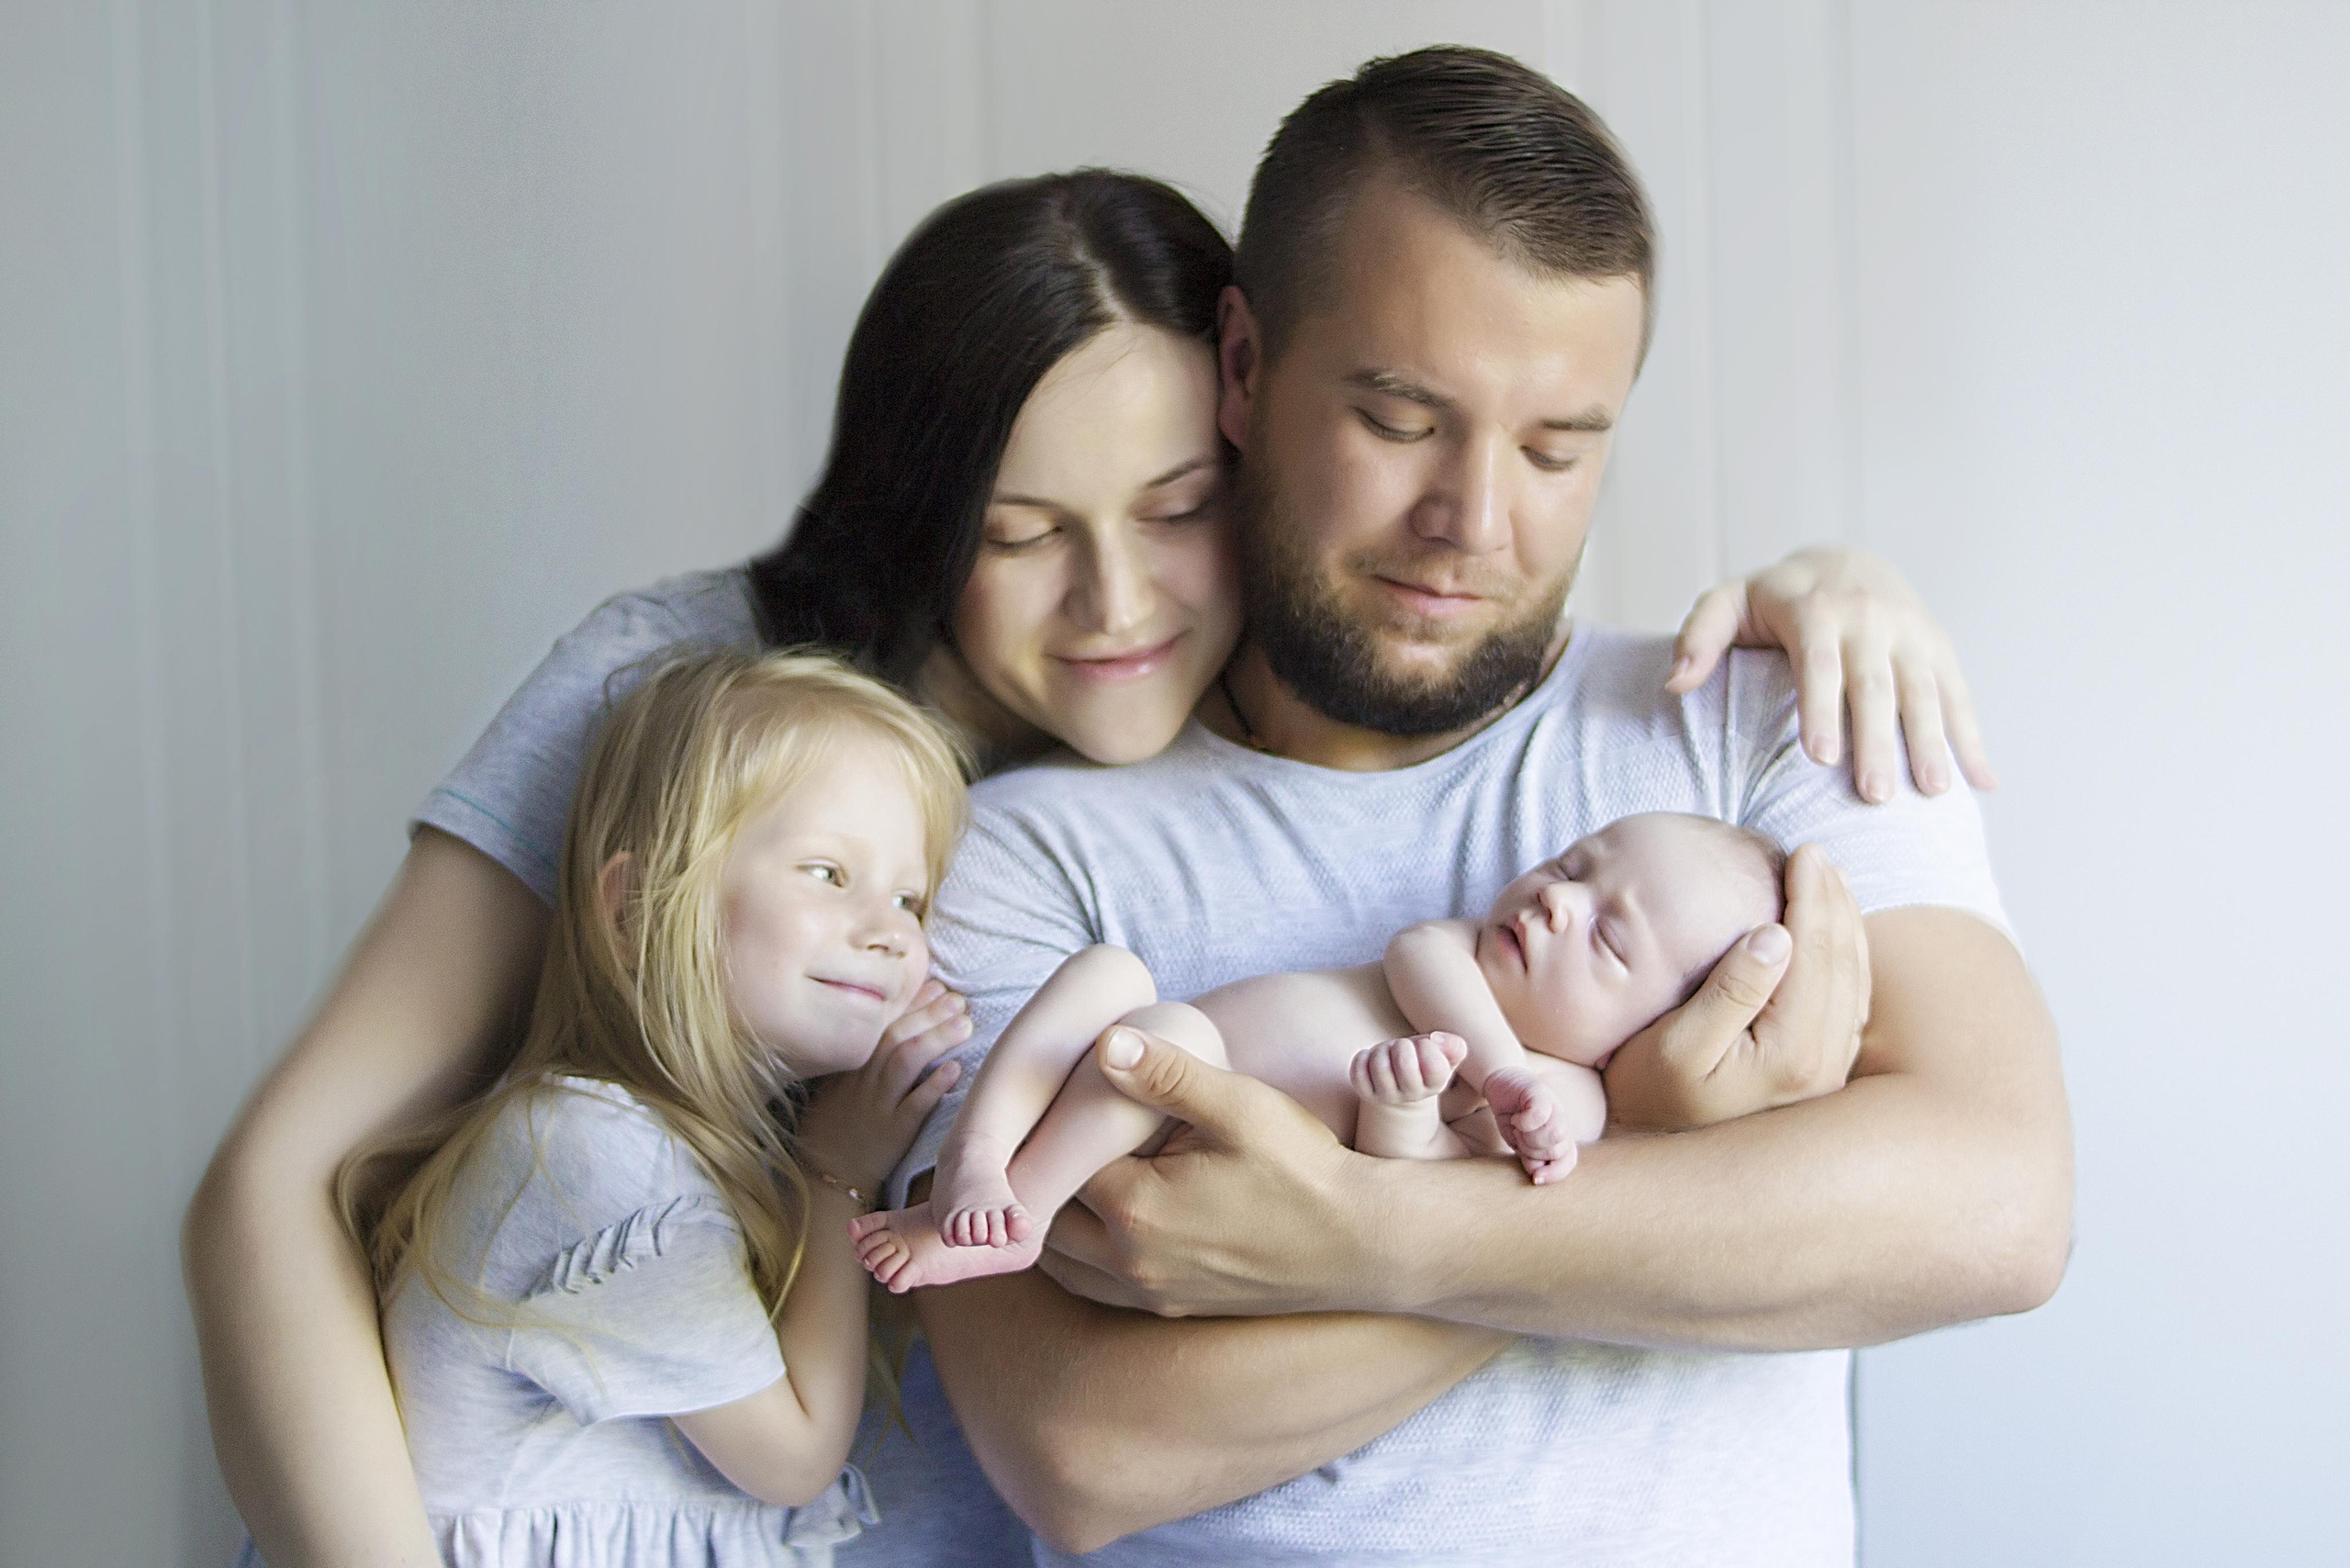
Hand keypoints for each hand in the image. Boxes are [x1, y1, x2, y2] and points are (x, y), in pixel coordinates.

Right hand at [795, 979, 967, 1192]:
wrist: (829, 1172)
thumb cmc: (838, 1123)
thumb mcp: (839, 1084)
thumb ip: (863, 1054)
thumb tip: (898, 1022)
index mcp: (851, 1063)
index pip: (881, 1022)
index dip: (910, 1002)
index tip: (936, 985)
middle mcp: (863, 1079)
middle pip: (896, 1036)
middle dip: (929, 1013)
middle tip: (958, 999)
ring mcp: (878, 1105)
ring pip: (905, 1063)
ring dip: (937, 1040)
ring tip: (965, 1025)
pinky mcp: (893, 1132)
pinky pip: (914, 1106)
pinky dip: (934, 1086)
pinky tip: (956, 1069)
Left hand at [1036, 1026, 1371, 1317]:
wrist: (1368, 1244)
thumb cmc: (1308, 1171)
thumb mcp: (1242, 1107)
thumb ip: (1167, 1074)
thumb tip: (1102, 1043)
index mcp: (1136, 1210)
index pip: (1057, 1164)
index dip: (1053, 1126)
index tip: (1061, 1094)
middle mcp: (1132, 1263)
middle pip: (1046, 1217)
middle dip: (1045, 1175)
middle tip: (1053, 1132)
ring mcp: (1153, 1293)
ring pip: (1065, 1262)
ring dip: (1055, 1219)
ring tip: (1070, 1171)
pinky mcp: (1176, 1307)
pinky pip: (1097, 1289)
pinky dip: (1083, 1254)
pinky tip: (1103, 1216)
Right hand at [1602, 845, 1868, 1131]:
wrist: (1658, 1163)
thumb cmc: (1650, 1097)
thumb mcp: (1676, 1045)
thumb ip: (1729, 990)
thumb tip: (1778, 935)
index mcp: (1794, 1054)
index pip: (1816, 954)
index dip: (1813, 896)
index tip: (1804, 852)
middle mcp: (1825, 1067)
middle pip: (1844, 962)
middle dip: (1834, 900)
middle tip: (1817, 853)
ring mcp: (1828, 1074)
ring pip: (1855, 981)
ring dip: (1845, 924)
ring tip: (1829, 880)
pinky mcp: (1821, 1075)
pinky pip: (1849, 1002)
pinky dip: (1845, 957)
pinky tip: (1830, 934)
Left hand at [1668, 546, 1995, 802]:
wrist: (1846, 562)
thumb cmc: (1775, 600)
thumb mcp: (1728, 603)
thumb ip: (1698, 638)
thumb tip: (1675, 683)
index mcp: (1816, 611)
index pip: (1819, 663)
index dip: (1820, 708)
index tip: (1818, 756)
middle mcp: (1870, 619)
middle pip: (1875, 685)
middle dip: (1877, 740)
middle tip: (1874, 795)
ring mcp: (1911, 635)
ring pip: (1924, 691)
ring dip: (1931, 743)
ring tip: (1933, 792)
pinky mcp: (1939, 650)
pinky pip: (1959, 696)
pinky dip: (1973, 740)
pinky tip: (1984, 784)